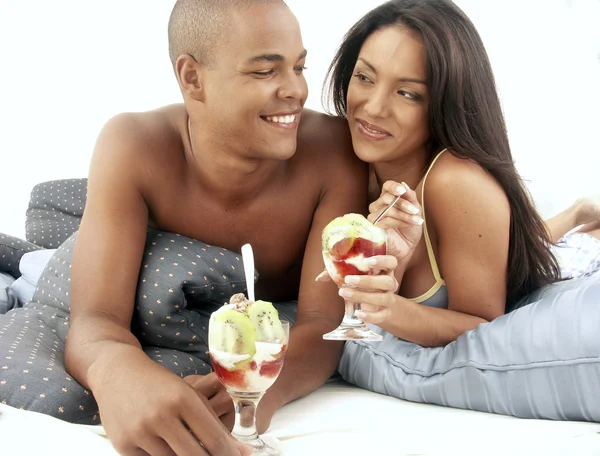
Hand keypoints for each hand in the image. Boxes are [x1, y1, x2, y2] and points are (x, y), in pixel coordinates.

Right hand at [94, 359, 250, 455]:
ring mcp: (140, 431)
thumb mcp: (189, 394)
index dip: (228, 453)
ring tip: (189, 448)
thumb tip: (242, 452)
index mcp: (183, 399)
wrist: (118, 373)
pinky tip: (167, 449)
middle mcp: (161, 415)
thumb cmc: (162, 385)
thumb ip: (214, 422)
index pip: (213, 438)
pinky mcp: (123, 445)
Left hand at [339, 255, 399, 325]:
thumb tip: (320, 277)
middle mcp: (390, 284)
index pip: (391, 262)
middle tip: (348, 279)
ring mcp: (390, 299)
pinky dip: (370, 316)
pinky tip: (358, 313)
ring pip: (384, 298)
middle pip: (388, 281)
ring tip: (344, 293)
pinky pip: (381, 316)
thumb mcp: (354, 276)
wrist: (381, 306)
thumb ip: (338, 273)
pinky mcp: (386, 314)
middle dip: (368, 281)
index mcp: (385, 270)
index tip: (367, 261)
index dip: (382, 260)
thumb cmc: (364, 286)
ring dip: (363, 296)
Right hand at [367, 181, 423, 261]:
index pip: (387, 186)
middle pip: (386, 198)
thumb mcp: (415, 210)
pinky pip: (384, 220)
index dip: (394, 187)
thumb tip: (404, 184)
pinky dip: (398, 222)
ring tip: (417, 221)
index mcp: (388, 198)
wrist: (408, 248)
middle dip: (403, 204)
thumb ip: (410, 197)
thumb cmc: (410, 229)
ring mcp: (373, 216)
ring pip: (387, 209)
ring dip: (404, 215)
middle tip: (416, 211)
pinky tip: (407, 226)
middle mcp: (378, 206)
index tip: (402, 191)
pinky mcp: (372, 228)